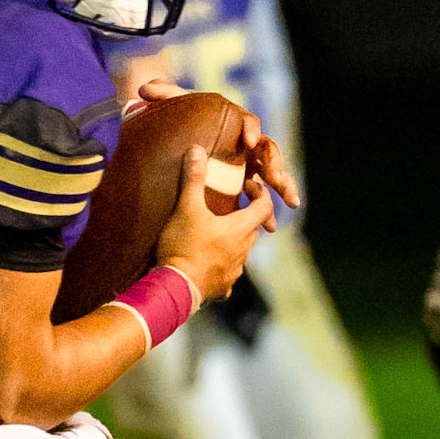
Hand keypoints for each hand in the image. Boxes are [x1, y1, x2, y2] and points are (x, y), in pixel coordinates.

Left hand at [135, 80, 301, 214]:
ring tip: (289, 202)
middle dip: (275, 164)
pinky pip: (260, 200)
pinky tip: (271, 228)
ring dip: (282, 187)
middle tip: (275, 178)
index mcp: (234, 124)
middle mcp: (246, 145)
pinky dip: (268, 212)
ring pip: (272, 175)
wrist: (179, 146)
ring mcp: (248, 166)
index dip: (251, 129)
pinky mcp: (244, 187)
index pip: (249, 122)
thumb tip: (143, 87)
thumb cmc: (180, 126)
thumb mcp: (174, 110)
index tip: (248, 140)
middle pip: (268, 151)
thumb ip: (164, 96)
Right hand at [154, 145, 274, 303]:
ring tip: (214, 237)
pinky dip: (221, 269)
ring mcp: (234, 272)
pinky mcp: (221, 289)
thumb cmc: (184, 246)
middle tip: (227, 211)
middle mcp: (243, 251)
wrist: (175, 288)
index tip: (246, 187)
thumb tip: (197, 150)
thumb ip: (194, 179)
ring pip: (241, 253)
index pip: (264, 207)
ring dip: (233, 243)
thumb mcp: (186, 209)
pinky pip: (227, 277)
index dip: (259, 193)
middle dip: (244, 218)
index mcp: (240, 229)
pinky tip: (208, 268)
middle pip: (253, 230)